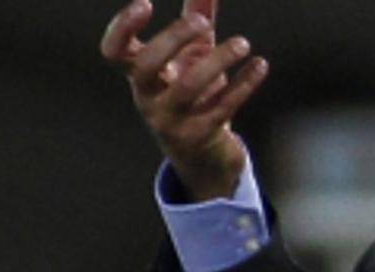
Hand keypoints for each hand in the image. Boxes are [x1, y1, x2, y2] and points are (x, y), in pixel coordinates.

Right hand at [100, 0, 267, 199]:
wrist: (205, 154)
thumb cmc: (195, 93)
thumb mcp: (192, 55)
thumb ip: (195, 16)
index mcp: (139, 74)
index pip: (114, 51)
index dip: (123, 27)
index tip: (146, 3)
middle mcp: (149, 97)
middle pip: (148, 65)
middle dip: (174, 38)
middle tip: (204, 21)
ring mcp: (172, 120)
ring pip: (188, 88)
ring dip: (217, 61)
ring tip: (244, 43)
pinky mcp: (200, 136)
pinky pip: (221, 108)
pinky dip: (242, 85)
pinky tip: (261, 65)